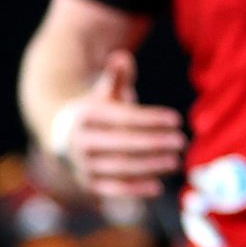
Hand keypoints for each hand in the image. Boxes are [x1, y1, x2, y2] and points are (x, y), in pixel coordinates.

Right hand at [53, 51, 186, 198]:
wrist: (64, 137)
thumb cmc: (97, 110)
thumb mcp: (105, 92)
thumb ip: (117, 76)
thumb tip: (120, 56)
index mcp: (86, 116)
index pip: (123, 118)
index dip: (151, 119)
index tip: (177, 120)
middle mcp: (81, 143)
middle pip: (122, 144)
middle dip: (154, 143)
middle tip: (182, 142)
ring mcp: (83, 165)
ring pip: (119, 167)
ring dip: (149, 166)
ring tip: (175, 162)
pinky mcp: (87, 183)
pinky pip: (112, 189)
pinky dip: (134, 190)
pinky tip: (157, 188)